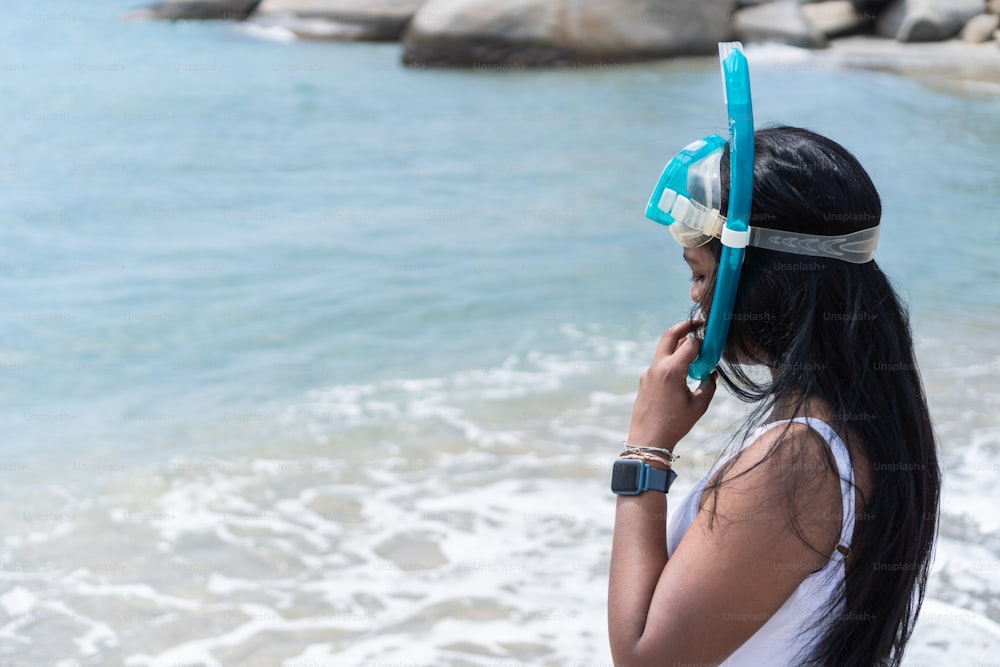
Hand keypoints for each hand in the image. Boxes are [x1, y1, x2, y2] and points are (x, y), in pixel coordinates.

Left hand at [627, 320, 717, 449]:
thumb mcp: (699, 405)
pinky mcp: (644, 380)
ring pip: (663, 349)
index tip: (712, 341)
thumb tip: (712, 373)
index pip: (690, 344)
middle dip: (684, 326)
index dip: (703, 341)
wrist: (647, 440)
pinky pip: (659, 363)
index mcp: (672, 371)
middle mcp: (657, 367)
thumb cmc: (675, 425)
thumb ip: (709, 385)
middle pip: (669, 335)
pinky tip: (682, 371)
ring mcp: (648, 373)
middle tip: (697, 323)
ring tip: (693, 350)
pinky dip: (671, 359)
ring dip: (677, 344)